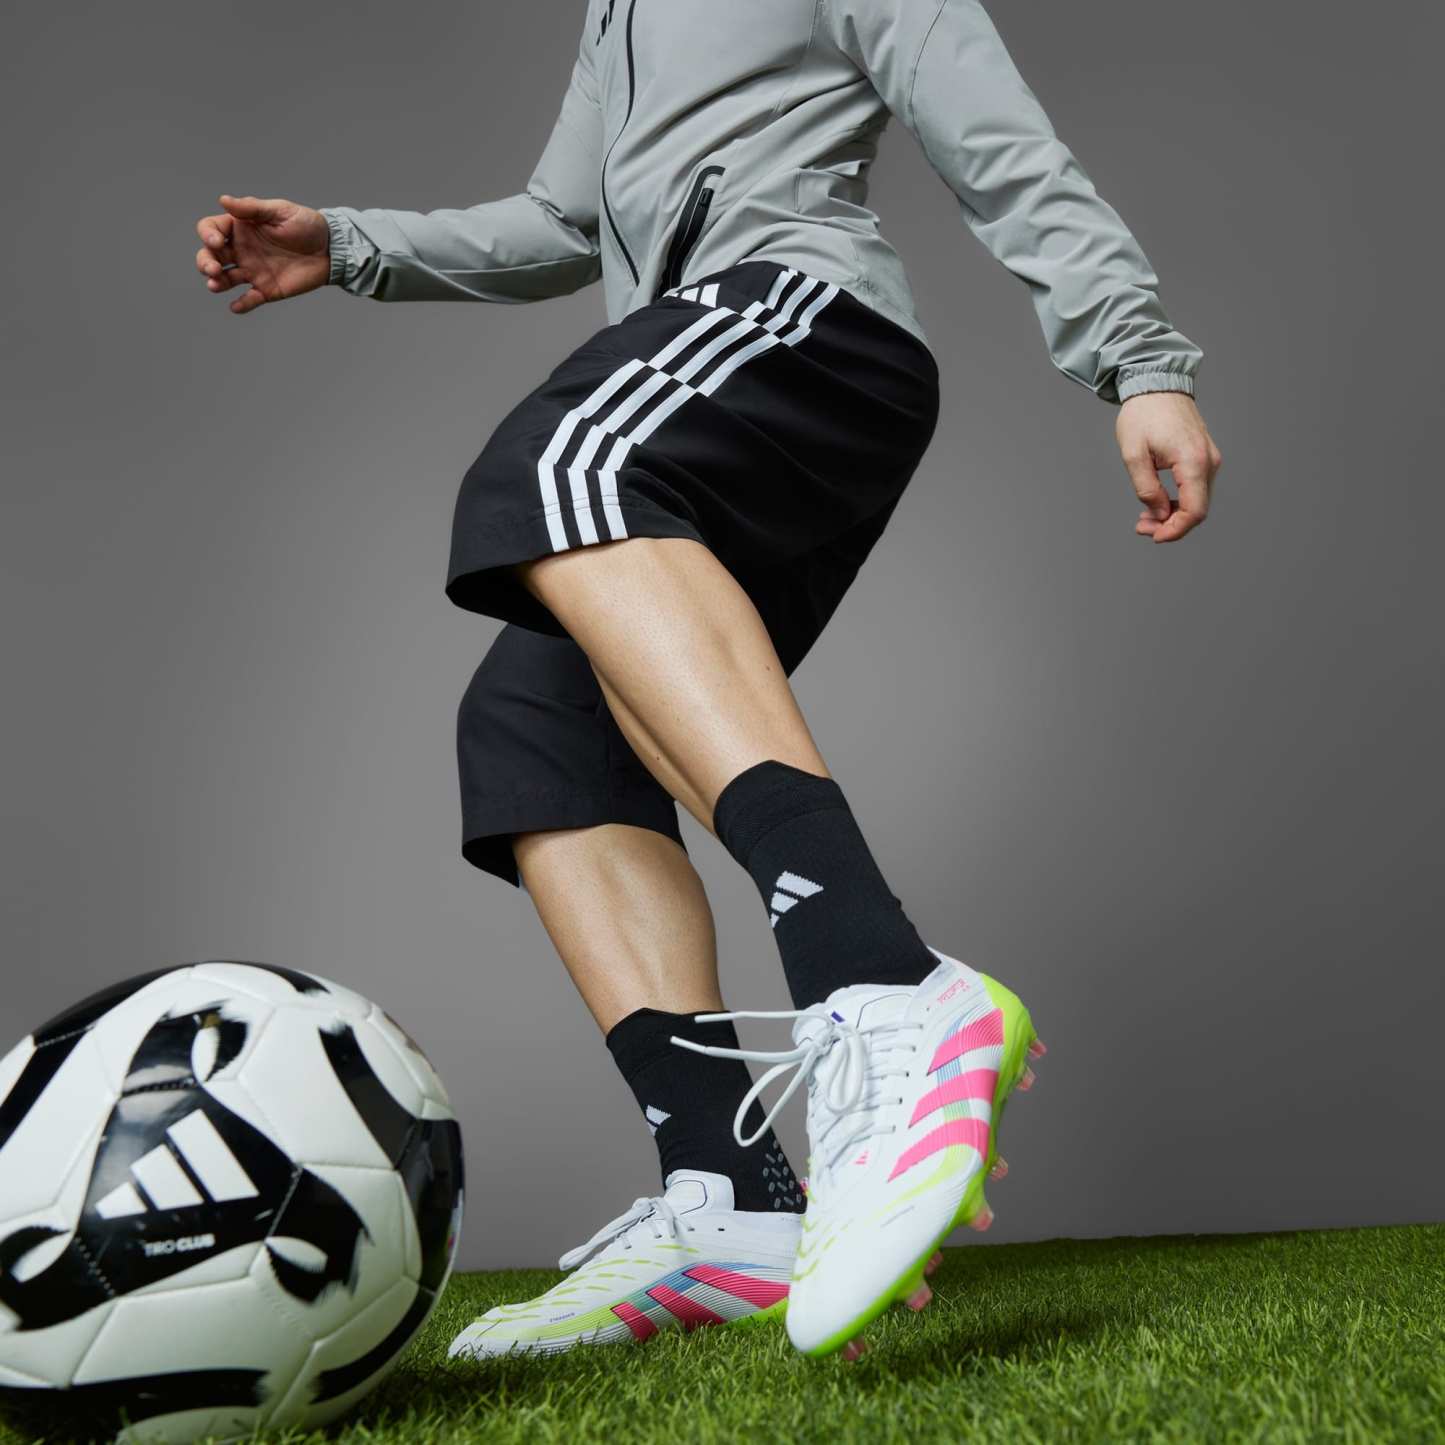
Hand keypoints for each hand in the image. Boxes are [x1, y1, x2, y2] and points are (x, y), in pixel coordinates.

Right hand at [194, 195, 330, 314]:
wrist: (330, 250)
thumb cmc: (306, 225)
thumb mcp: (279, 211)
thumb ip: (252, 208)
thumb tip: (223, 200)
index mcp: (240, 228)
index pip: (211, 229)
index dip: (207, 235)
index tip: (217, 242)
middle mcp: (241, 249)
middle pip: (210, 256)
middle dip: (205, 262)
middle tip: (214, 269)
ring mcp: (252, 270)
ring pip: (224, 279)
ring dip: (215, 283)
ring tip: (215, 285)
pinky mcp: (266, 289)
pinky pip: (249, 299)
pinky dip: (241, 304)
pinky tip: (236, 306)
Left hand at [1115, 392, 1221, 542]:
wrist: (1157, 383)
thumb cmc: (1143, 415)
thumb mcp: (1134, 455)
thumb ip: (1147, 489)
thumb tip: (1160, 514)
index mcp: (1192, 461)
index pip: (1194, 510)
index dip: (1175, 530)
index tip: (1154, 536)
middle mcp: (1208, 461)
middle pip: (1198, 509)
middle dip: (1170, 525)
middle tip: (1141, 527)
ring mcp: (1209, 458)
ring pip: (1198, 500)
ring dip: (1173, 514)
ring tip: (1145, 517)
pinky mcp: (1204, 456)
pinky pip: (1197, 487)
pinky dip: (1179, 500)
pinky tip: (1159, 503)